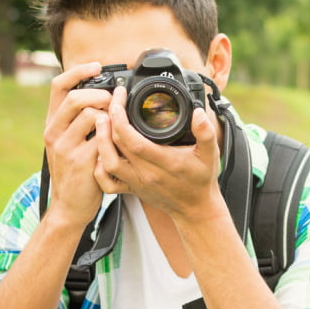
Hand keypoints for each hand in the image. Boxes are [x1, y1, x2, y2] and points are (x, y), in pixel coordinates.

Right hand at [43, 62, 111, 226]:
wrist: (69, 207)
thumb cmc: (77, 172)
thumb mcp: (71, 142)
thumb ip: (81, 120)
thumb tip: (106, 95)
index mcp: (53, 123)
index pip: (58, 86)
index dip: (78, 71)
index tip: (97, 65)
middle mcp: (54, 132)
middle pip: (76, 97)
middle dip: (101, 95)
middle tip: (114, 103)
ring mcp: (65, 147)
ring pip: (91, 115)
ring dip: (111, 116)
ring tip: (117, 126)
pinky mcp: (80, 161)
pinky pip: (102, 139)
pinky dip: (114, 137)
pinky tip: (118, 145)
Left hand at [94, 86, 223, 221]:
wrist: (195, 208)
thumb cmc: (201, 179)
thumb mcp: (210, 153)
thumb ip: (206, 132)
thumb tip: (198, 113)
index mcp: (165, 162)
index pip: (134, 140)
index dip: (121, 119)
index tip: (119, 100)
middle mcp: (147, 173)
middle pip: (117, 146)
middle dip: (109, 120)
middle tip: (110, 101)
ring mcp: (137, 182)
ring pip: (108, 163)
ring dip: (100, 141)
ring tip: (101, 121)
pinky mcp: (131, 189)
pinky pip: (107, 182)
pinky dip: (98, 167)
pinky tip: (100, 150)